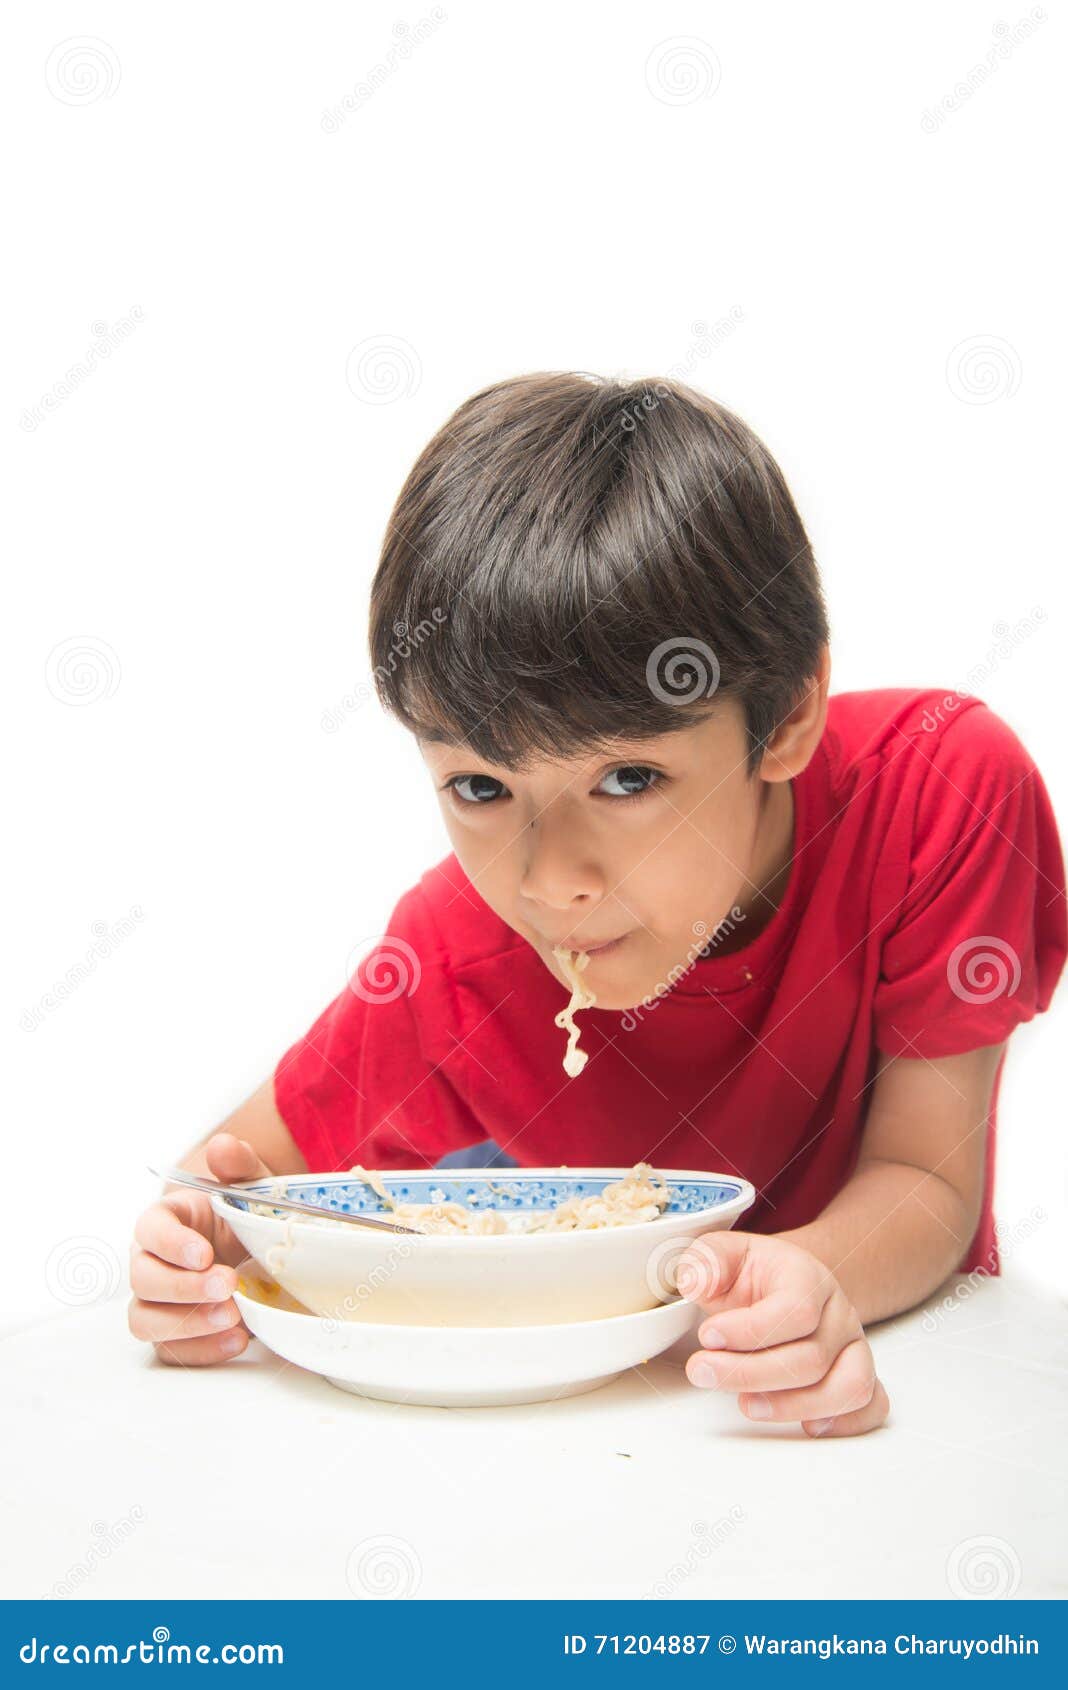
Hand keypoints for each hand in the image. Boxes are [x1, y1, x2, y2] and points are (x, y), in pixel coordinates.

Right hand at [128, 1134, 272, 1365]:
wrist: (264, 1251)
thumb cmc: (247, 1215)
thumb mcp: (252, 1185)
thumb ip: (239, 1164)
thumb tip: (223, 1147)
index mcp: (166, 1220)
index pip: (150, 1229)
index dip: (171, 1244)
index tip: (204, 1253)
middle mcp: (152, 1262)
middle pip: (143, 1279)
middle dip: (183, 1287)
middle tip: (227, 1285)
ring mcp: (159, 1301)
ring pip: (146, 1320)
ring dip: (186, 1324)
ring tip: (233, 1317)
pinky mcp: (176, 1333)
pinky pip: (173, 1350)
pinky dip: (202, 1350)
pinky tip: (237, 1340)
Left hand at [675, 1231, 889, 1437]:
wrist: (780, 1282)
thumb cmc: (752, 1274)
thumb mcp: (721, 1254)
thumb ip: (705, 1261)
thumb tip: (695, 1282)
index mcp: (808, 1278)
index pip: (796, 1311)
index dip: (751, 1331)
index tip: (708, 1336)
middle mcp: (838, 1314)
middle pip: (812, 1358)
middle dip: (751, 1373)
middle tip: (703, 1372)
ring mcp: (852, 1347)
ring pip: (847, 1387)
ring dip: (794, 1406)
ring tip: (747, 1405)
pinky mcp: (856, 1375)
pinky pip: (872, 1406)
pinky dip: (846, 1422)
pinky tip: (805, 1425)